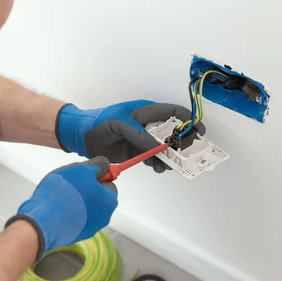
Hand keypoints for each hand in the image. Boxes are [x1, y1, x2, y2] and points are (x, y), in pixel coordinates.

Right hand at [6, 157, 117, 259]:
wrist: (44, 221)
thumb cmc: (65, 191)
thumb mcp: (82, 169)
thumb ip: (97, 165)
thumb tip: (105, 166)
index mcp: (110, 200)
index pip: (108, 184)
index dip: (95, 178)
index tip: (81, 177)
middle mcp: (104, 217)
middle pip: (98, 198)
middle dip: (86, 191)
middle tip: (69, 186)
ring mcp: (90, 229)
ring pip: (86, 210)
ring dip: (77, 203)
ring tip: (60, 199)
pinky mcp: (76, 236)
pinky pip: (75, 220)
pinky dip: (69, 215)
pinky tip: (57, 211)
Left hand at [56, 100, 202, 172]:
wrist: (82, 136)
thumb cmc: (100, 123)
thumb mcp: (120, 125)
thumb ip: (139, 135)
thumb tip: (158, 147)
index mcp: (146, 111)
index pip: (173, 113)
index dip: (188, 120)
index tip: (199, 132)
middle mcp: (148, 125)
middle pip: (173, 132)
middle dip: (182, 143)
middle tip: (184, 155)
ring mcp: (143, 139)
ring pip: (164, 148)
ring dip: (169, 157)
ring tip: (166, 166)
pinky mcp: (137, 151)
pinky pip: (153, 157)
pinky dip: (158, 163)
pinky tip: (157, 168)